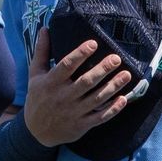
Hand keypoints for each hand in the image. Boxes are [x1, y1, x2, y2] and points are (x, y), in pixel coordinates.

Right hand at [23, 28, 130, 146]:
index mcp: (51, 82)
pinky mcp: (82, 124)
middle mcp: (63, 97)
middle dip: (102, 70)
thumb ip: (42, 52)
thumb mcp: (35, 75)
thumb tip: (45, 29)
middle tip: (116, 58)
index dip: (80, 54)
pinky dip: (112, 109)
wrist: (36, 131)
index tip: (93, 43)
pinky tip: (124, 99)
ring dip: (113, 87)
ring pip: (97, 99)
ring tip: (127, 74)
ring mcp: (74, 112)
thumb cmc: (37, 98)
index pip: (66, 66)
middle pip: (86, 82)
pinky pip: (100, 117)